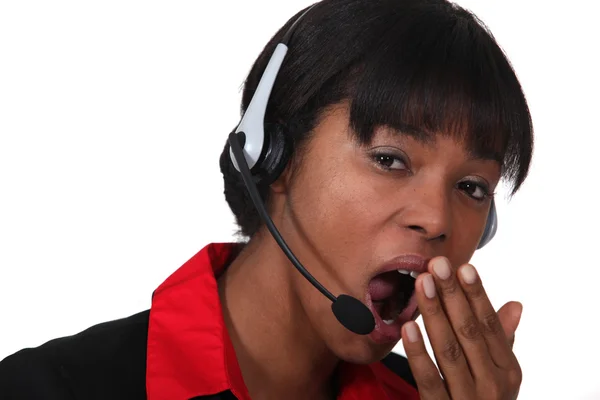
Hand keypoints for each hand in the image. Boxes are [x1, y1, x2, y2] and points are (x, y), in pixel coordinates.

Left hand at [401, 257, 522, 398]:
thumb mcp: (499, 374)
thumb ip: (502, 340)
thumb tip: (515, 304)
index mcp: (508, 370)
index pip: (490, 325)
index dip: (476, 295)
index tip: (463, 267)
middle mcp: (494, 384)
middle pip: (470, 332)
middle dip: (453, 296)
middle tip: (437, 265)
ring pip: (450, 351)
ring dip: (435, 314)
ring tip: (422, 284)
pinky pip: (430, 380)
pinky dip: (418, 353)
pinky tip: (408, 327)